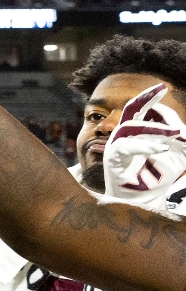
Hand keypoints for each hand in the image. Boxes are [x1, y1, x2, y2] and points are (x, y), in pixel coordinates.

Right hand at [104, 84, 185, 206]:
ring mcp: (116, 145)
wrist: (138, 204)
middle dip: (147, 96)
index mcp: (138, 131)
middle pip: (132, 108)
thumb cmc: (155, 180)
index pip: (148, 111)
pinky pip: (126, 146)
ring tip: (177, 133)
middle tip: (162, 87)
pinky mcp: (112, 158)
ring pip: (131, 126)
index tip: (171, 102)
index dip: (162, 107)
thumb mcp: (178, 157)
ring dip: (156, 127)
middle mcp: (124, 134)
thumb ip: (183, 140)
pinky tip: (162, 149)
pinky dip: (145, 146)